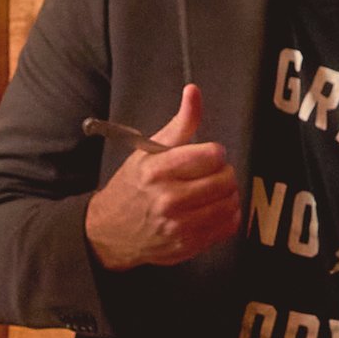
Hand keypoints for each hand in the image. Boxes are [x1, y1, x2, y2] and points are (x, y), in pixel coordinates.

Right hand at [83, 85, 241, 270]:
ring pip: (230, 203)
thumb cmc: (132, 187)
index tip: (206, 156)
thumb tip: (194, 91)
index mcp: (158, 171)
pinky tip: (214, 210)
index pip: (213, 155)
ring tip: (213, 192)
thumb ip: (179, 123)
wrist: (108, 232)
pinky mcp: (187, 246)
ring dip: (227, 194)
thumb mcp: (148, 150)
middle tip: (211, 175)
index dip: (214, 153)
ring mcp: (179, 227)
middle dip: (223, 173)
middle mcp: (168, 200)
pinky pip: (227, 227)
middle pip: (225, 179)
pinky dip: (228, 216)